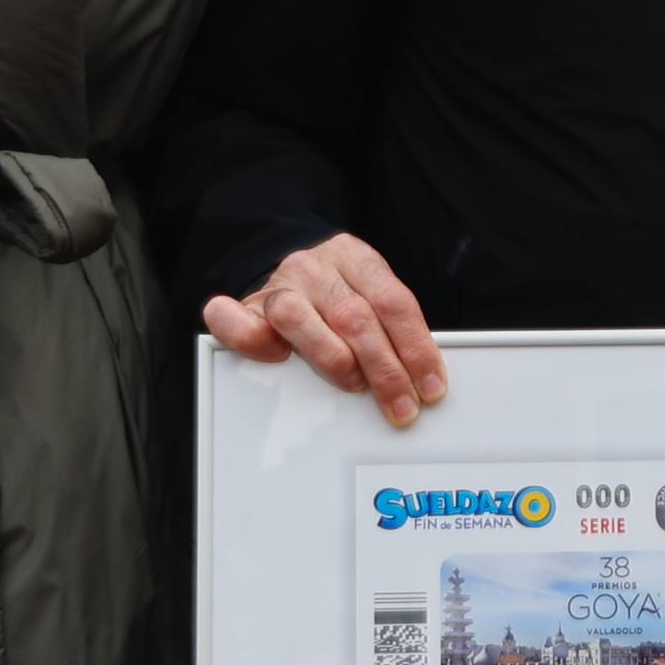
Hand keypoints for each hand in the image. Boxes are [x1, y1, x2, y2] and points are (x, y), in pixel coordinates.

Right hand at [203, 234, 448, 426]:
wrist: (285, 272)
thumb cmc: (336, 298)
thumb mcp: (368, 299)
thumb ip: (388, 327)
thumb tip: (422, 378)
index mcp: (355, 257)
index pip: (393, 301)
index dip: (416, 347)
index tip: (430, 386)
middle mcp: (314, 266)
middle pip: (354, 316)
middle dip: (385, 369)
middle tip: (401, 406)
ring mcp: (278, 286)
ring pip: (299, 318)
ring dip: (332, 358)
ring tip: (353, 385)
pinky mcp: (245, 307)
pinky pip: (235, 319)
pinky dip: (251, 340)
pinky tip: (274, 357)